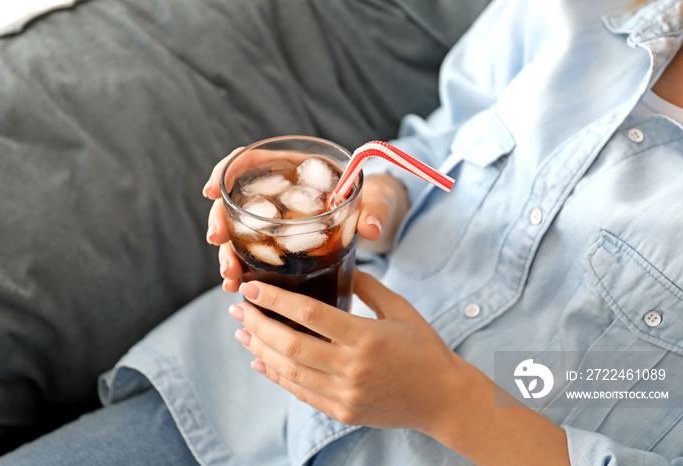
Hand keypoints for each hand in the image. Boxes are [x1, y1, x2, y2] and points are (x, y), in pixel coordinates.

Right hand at [203, 151, 409, 291]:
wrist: (377, 217)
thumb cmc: (375, 199)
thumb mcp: (376, 201)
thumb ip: (375, 211)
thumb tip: (371, 228)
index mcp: (297, 168)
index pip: (251, 161)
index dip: (227, 172)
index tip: (212, 191)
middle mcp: (280, 191)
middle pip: (238, 199)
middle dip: (221, 222)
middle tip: (218, 244)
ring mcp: (277, 216)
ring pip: (241, 229)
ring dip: (229, 253)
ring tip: (230, 279)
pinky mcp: (279, 240)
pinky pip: (253, 250)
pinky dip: (243, 267)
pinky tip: (239, 285)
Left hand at [229, 270, 570, 464]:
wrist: (444, 399)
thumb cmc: (425, 349)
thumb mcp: (401, 309)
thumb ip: (369, 286)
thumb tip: (341, 263)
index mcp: (367, 337)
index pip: (309, 314)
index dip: (275, 300)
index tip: (252, 287)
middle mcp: (352, 368)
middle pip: (290, 344)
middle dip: (258, 323)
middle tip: (238, 308)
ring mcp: (345, 394)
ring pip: (289, 371)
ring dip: (261, 349)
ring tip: (243, 331)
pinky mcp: (342, 412)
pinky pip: (300, 393)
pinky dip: (276, 376)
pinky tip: (261, 360)